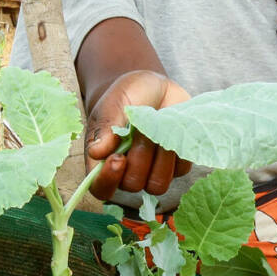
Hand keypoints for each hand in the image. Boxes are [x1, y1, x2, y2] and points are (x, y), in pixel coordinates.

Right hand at [83, 70, 192, 200]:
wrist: (154, 86)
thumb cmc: (127, 95)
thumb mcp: (113, 105)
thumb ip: (104, 128)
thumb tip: (96, 153)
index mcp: (105, 161)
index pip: (101, 189)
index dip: (109, 180)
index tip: (118, 158)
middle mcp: (128, 172)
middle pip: (133, 185)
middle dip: (139, 156)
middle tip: (141, 129)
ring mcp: (154, 171)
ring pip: (158, 184)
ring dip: (160, 156)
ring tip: (157, 129)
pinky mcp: (176, 166)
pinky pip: (180, 170)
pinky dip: (177, 150)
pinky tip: (172, 130)